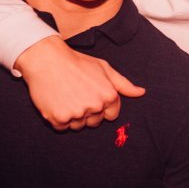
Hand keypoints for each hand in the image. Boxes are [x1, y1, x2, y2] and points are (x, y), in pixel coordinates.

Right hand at [14, 36, 144, 130]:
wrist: (46, 59)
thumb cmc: (77, 62)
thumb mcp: (104, 68)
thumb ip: (123, 84)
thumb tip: (141, 93)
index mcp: (109, 95)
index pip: (111, 115)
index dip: (101, 107)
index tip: (90, 95)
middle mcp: (95, 106)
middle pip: (95, 122)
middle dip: (88, 112)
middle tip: (76, 94)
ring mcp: (77, 113)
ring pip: (79, 126)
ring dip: (73, 116)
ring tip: (66, 97)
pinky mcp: (59, 119)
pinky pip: (62, 127)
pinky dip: (59, 119)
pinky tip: (57, 102)